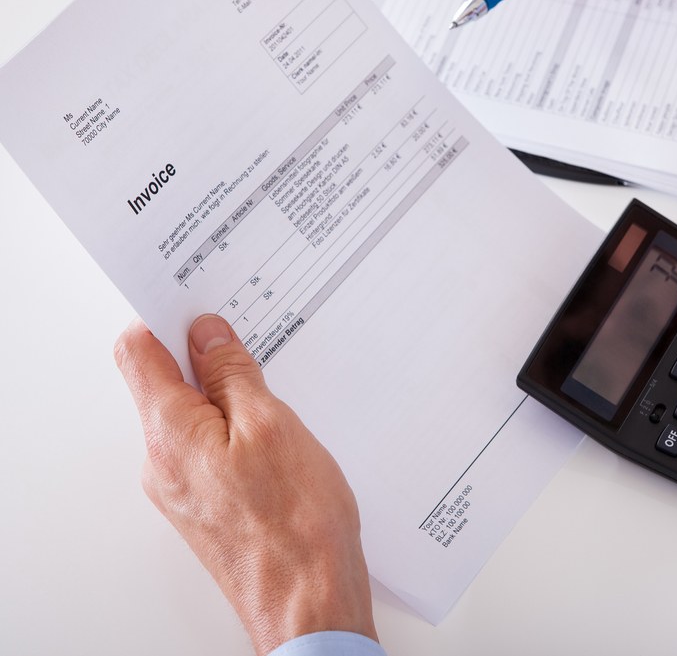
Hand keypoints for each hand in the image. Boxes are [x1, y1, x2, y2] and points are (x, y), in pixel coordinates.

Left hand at [115, 314, 377, 653]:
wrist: (311, 602)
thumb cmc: (296, 525)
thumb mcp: (272, 426)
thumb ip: (232, 374)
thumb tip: (207, 335)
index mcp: (169, 434)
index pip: (137, 351)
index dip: (166, 317)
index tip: (204, 303)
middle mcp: (163, 462)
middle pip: (164, 382)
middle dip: (206, 354)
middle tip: (256, 341)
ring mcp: (183, 487)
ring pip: (193, 415)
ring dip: (229, 393)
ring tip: (277, 392)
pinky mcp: (209, 503)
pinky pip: (211, 446)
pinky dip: (238, 426)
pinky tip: (278, 432)